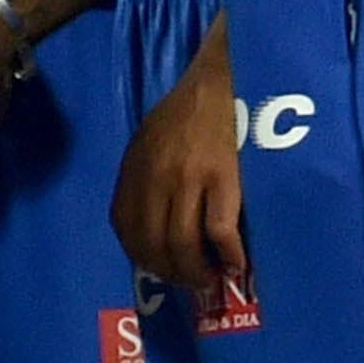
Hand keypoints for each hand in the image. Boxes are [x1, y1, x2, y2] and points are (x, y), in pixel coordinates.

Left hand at [113, 22, 247, 297]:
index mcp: (135, 170)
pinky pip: (219, 231)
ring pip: (183, 244)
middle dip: (171, 272)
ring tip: (210, 278)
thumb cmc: (188, 110)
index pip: (126, 228)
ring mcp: (188, 180)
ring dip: (196, 271)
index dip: (142, 257)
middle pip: (154, 244)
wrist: (222, 80)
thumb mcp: (149, 140)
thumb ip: (144, 177)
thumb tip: (148, 220)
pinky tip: (237, 263)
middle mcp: (155, 179)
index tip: (159, 269)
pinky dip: (229, 255)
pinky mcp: (222, 179)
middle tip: (190, 282)